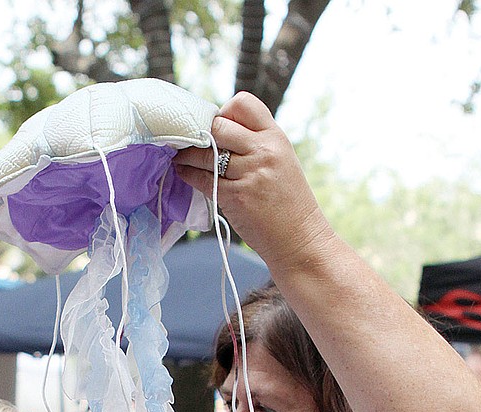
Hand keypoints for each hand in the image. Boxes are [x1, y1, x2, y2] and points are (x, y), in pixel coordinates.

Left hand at [174, 92, 332, 276]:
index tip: (218, 128)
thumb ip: (256, 146)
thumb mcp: (281, 162)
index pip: (243, 103)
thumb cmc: (289, 204)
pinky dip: (188, 174)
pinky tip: (184, 172)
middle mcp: (263, 151)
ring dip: (186, 154)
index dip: (225, 112)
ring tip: (180, 156)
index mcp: (276, 137)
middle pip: (219, 125)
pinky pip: (202, 179)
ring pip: (205, 153)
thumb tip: (219, 134)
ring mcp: (250, 173)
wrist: (300, 240)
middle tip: (189, 141)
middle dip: (200, 132)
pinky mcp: (236, 196)